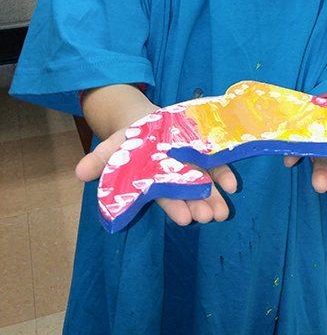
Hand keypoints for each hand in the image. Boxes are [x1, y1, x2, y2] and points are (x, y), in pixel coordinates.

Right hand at [75, 127, 237, 224]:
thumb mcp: (111, 147)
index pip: (163, 196)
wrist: (144, 120)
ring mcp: (189, 164)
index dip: (173, 207)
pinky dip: (224, 173)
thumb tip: (79, 172)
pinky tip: (233, 186)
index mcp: (152, 179)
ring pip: (204, 182)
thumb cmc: (127, 140)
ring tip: (223, 213)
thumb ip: (98, 161)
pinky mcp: (201, 150)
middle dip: (198, 205)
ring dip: (214, 196)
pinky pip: (215, 162)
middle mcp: (173, 176)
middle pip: (188, 192)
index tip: (184, 220)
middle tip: (210, 217)